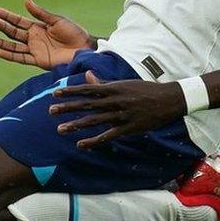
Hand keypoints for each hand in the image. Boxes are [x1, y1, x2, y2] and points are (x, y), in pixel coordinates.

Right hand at [0, 0, 90, 69]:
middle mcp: (34, 38)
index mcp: (38, 27)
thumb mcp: (56, 20)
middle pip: (14, 32)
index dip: (6, 15)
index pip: (18, 21)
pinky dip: (10, 56)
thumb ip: (40, 13)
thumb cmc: (74, 32)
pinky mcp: (38, 60)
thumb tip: (26, 0)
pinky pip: (21, 58)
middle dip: (3, 26)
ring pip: (14, 46)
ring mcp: (35, 50)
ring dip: (1, 42)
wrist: (85, 48)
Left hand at [49, 71, 185, 148]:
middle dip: (68, 107)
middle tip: (51, 110)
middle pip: (87, 104)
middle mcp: (115, 100)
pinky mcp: (128, 128)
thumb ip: (104, 83)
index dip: (71, 91)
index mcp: (114, 88)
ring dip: (76, 124)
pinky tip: (81, 144)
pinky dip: (94, 140)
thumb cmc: (145, 90)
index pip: (88, 89)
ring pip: (94, 120)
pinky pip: (108, 135)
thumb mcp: (124, 84)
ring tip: (60, 128)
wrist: (168, 99)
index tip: (55, 93)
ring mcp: (121, 115)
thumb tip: (88, 76)